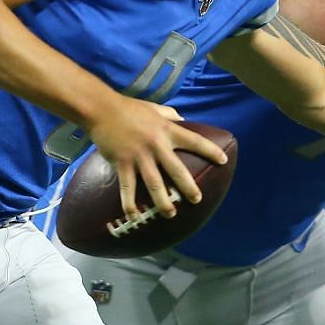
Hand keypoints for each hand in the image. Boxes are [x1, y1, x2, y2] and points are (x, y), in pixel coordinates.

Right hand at [84, 97, 227, 220]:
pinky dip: (130, 204)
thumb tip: (184, 120)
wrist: (102, 109)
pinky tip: (134, 216)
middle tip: (197, 200)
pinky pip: (128, 188)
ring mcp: (139, 156)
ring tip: (170, 214)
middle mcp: (156, 145)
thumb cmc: (129, 108)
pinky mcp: (122, 164)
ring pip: (155, 184)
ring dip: (163, 202)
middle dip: (189, 187)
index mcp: (167, 130)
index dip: (210, 151)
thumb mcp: (155, 108)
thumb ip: (170, 115)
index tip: (223, 161)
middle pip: (177, 170)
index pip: (195, 141)